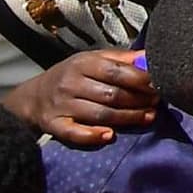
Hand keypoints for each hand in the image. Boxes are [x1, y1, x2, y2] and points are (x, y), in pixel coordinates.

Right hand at [5, 49, 157, 146]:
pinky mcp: (54, 125)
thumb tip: (149, 57)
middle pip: (111, 94)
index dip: (141, 80)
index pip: (117, 71)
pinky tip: (110, 136)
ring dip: (128, 117)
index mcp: (83, 64)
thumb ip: (120, 59)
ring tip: (148, 117)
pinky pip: (74, 133)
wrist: (32, 96)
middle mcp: (71, 84)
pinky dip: (93, 135)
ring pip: (100, 114)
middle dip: (139, 100)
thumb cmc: (72, 75)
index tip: (160, 84)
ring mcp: (62, 106)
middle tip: (158, 103)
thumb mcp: (92, 59)